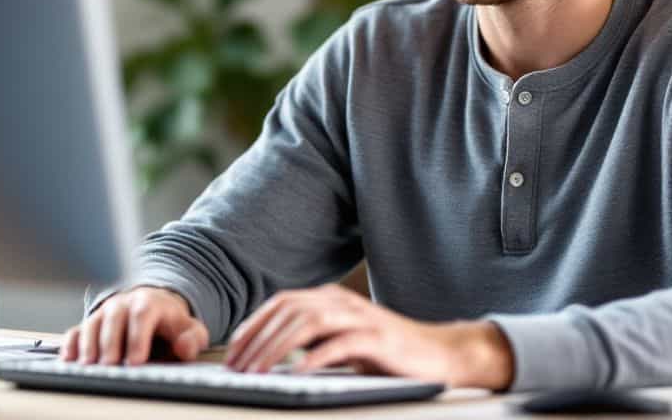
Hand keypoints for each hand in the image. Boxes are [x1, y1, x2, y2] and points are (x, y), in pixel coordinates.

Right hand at [59, 286, 209, 365]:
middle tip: (110, 365)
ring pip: (92, 323)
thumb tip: (185, 347)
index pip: (143, 314)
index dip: (138, 337)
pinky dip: (71, 343)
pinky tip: (70, 358)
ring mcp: (104, 313)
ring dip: (88, 344)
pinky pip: (76, 330)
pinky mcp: (90, 323)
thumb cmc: (169, 323)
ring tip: (88, 364)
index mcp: (149, 303)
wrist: (153, 306)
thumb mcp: (188, 328)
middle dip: (110, 342)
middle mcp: (124, 304)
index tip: (137, 360)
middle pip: (114, 318)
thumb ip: (193, 338)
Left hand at [224, 283, 514, 389]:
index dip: (253, 325)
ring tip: (259, 370)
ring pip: (308, 322)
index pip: (281, 303)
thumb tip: (271, 355)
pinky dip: (316, 357)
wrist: (438, 353)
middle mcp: (342, 302)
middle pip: (289, 311)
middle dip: (258, 339)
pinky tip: (298, 372)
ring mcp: (360, 318)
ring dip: (278, 347)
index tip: (233, 351)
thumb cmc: (387, 352)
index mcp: (330, 299)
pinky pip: (340, 344)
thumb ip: (312, 341)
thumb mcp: (341, 343)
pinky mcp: (377, 338)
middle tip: (237, 367)